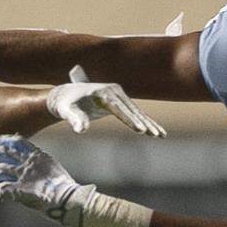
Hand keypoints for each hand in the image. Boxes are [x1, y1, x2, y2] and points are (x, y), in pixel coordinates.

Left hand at [0, 135, 94, 226]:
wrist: (71, 201)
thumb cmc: (62, 189)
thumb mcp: (49, 169)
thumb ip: (34, 165)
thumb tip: (23, 167)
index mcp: (37, 155)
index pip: (16, 140)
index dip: (1, 140)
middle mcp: (29, 163)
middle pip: (3, 151)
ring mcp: (25, 176)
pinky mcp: (22, 190)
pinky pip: (2, 190)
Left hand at [47, 65, 165, 136]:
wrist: (65, 94)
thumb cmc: (65, 104)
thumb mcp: (66, 111)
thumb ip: (74, 119)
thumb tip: (81, 130)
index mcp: (102, 93)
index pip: (118, 108)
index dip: (129, 119)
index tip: (139, 129)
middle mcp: (113, 91)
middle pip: (131, 109)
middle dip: (143, 123)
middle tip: (154, 134)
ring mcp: (118, 95)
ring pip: (136, 111)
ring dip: (149, 123)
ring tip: (160, 135)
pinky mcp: (120, 100)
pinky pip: (134, 112)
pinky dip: (145, 122)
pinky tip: (156, 132)